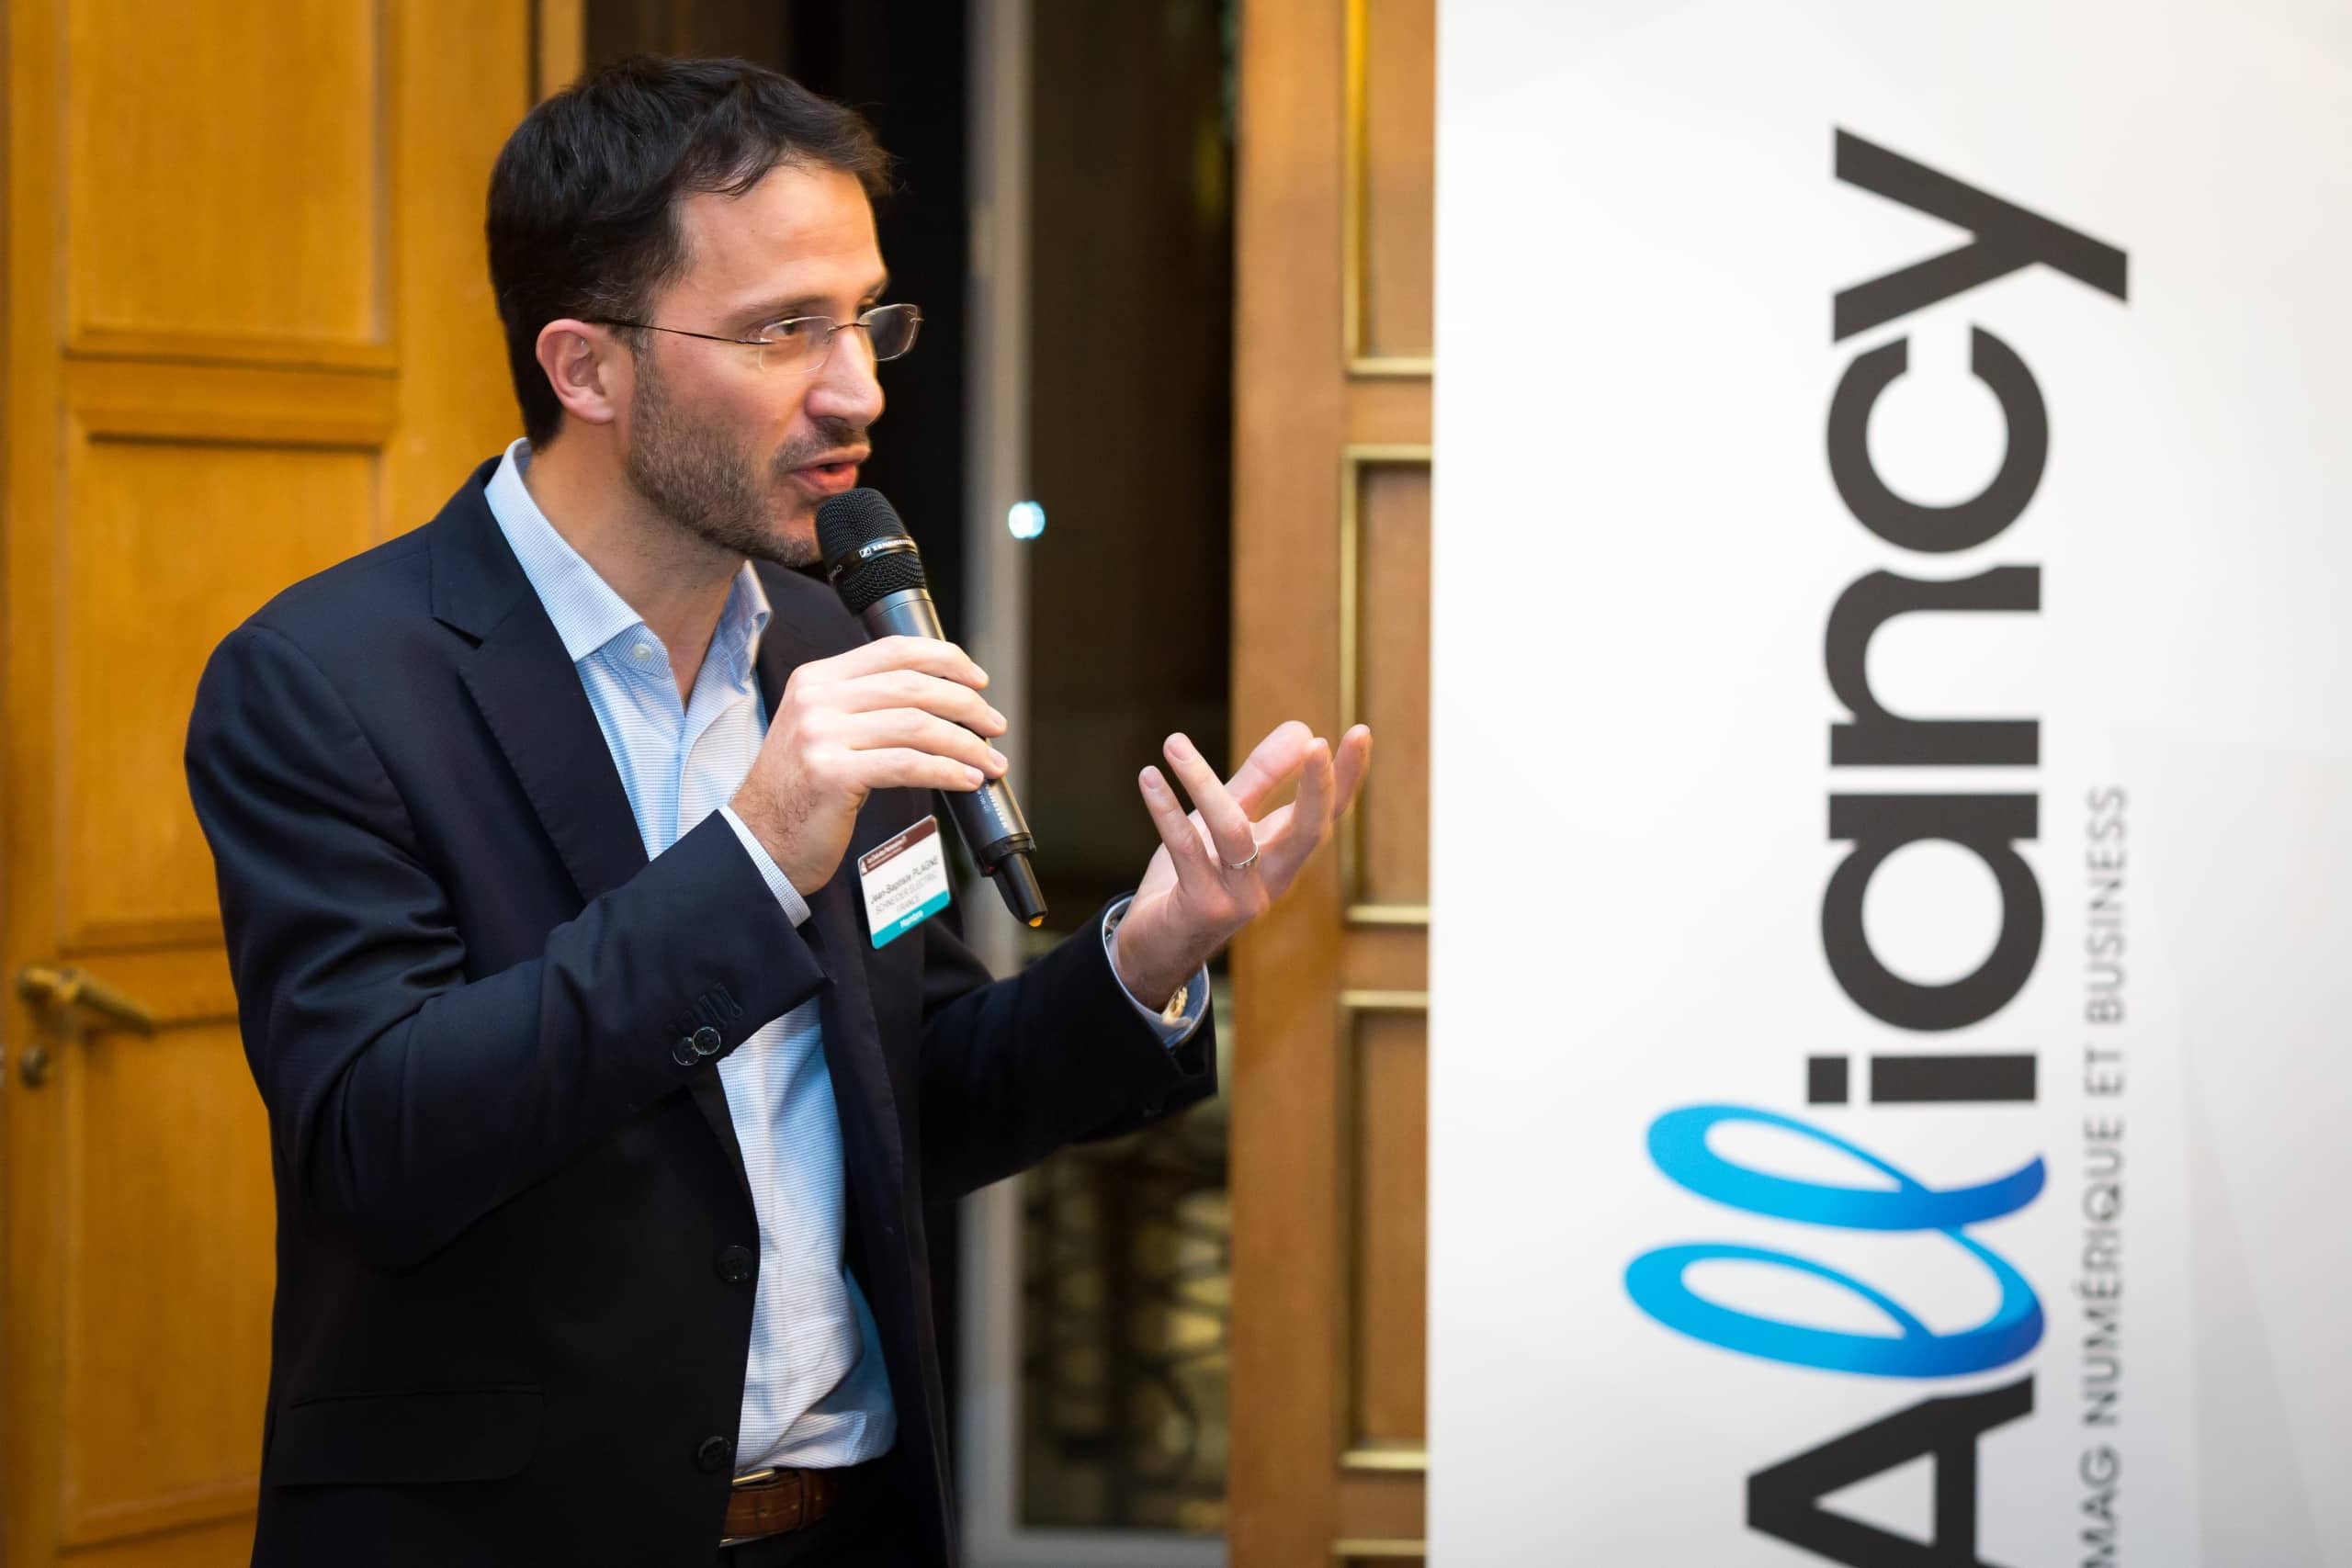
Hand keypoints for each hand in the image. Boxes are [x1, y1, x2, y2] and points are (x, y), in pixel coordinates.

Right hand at [730, 636, 1008, 896]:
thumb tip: (943, 701)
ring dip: (966, 743)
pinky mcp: (833, 774)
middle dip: (966, 705)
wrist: (759, 841)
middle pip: (913, 686)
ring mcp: (821, 735)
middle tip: (995, 725)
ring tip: (992, 762)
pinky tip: (967, 780)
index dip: (946, 659)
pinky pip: (908, 765)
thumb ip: (867, 707)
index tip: (978, 680)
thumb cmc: (801, 791)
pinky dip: (948, 771)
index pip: (894, 651)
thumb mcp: (824, 731)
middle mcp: (817, 699)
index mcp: (817, 679)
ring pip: (917, 726)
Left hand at [1112, 721, 1372, 1008]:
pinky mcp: (1201, 908)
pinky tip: (1150, 778)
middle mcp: (1272, 879)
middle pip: (1307, 833)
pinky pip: (1185, 849)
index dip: (1347, 775)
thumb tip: (1303, 730)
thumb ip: (1262, 779)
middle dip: (1317, 788)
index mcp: (1285, 855)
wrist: (1156, 946)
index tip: (1361, 731)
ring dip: (1202, 783)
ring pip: (1233, 833)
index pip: (1328, 813)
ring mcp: (1239, 898)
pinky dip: (1165, 811)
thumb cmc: (1195, 876)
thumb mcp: (1227, 820)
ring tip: (1174, 743)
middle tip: (1318, 744)